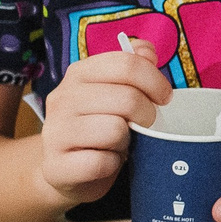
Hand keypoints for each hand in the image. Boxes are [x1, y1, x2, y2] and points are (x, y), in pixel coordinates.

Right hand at [40, 38, 167, 206]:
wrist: (65, 170)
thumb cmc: (98, 126)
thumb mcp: (114, 92)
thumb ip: (132, 67)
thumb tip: (147, 51)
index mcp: (78, 73)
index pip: (126, 64)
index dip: (155, 81)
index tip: (165, 97)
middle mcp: (62, 98)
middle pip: (127, 98)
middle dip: (147, 115)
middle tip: (144, 125)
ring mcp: (55, 133)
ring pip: (115, 130)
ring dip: (127, 142)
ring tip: (119, 143)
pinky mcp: (56, 166)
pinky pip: (101, 163)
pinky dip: (112, 165)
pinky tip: (106, 162)